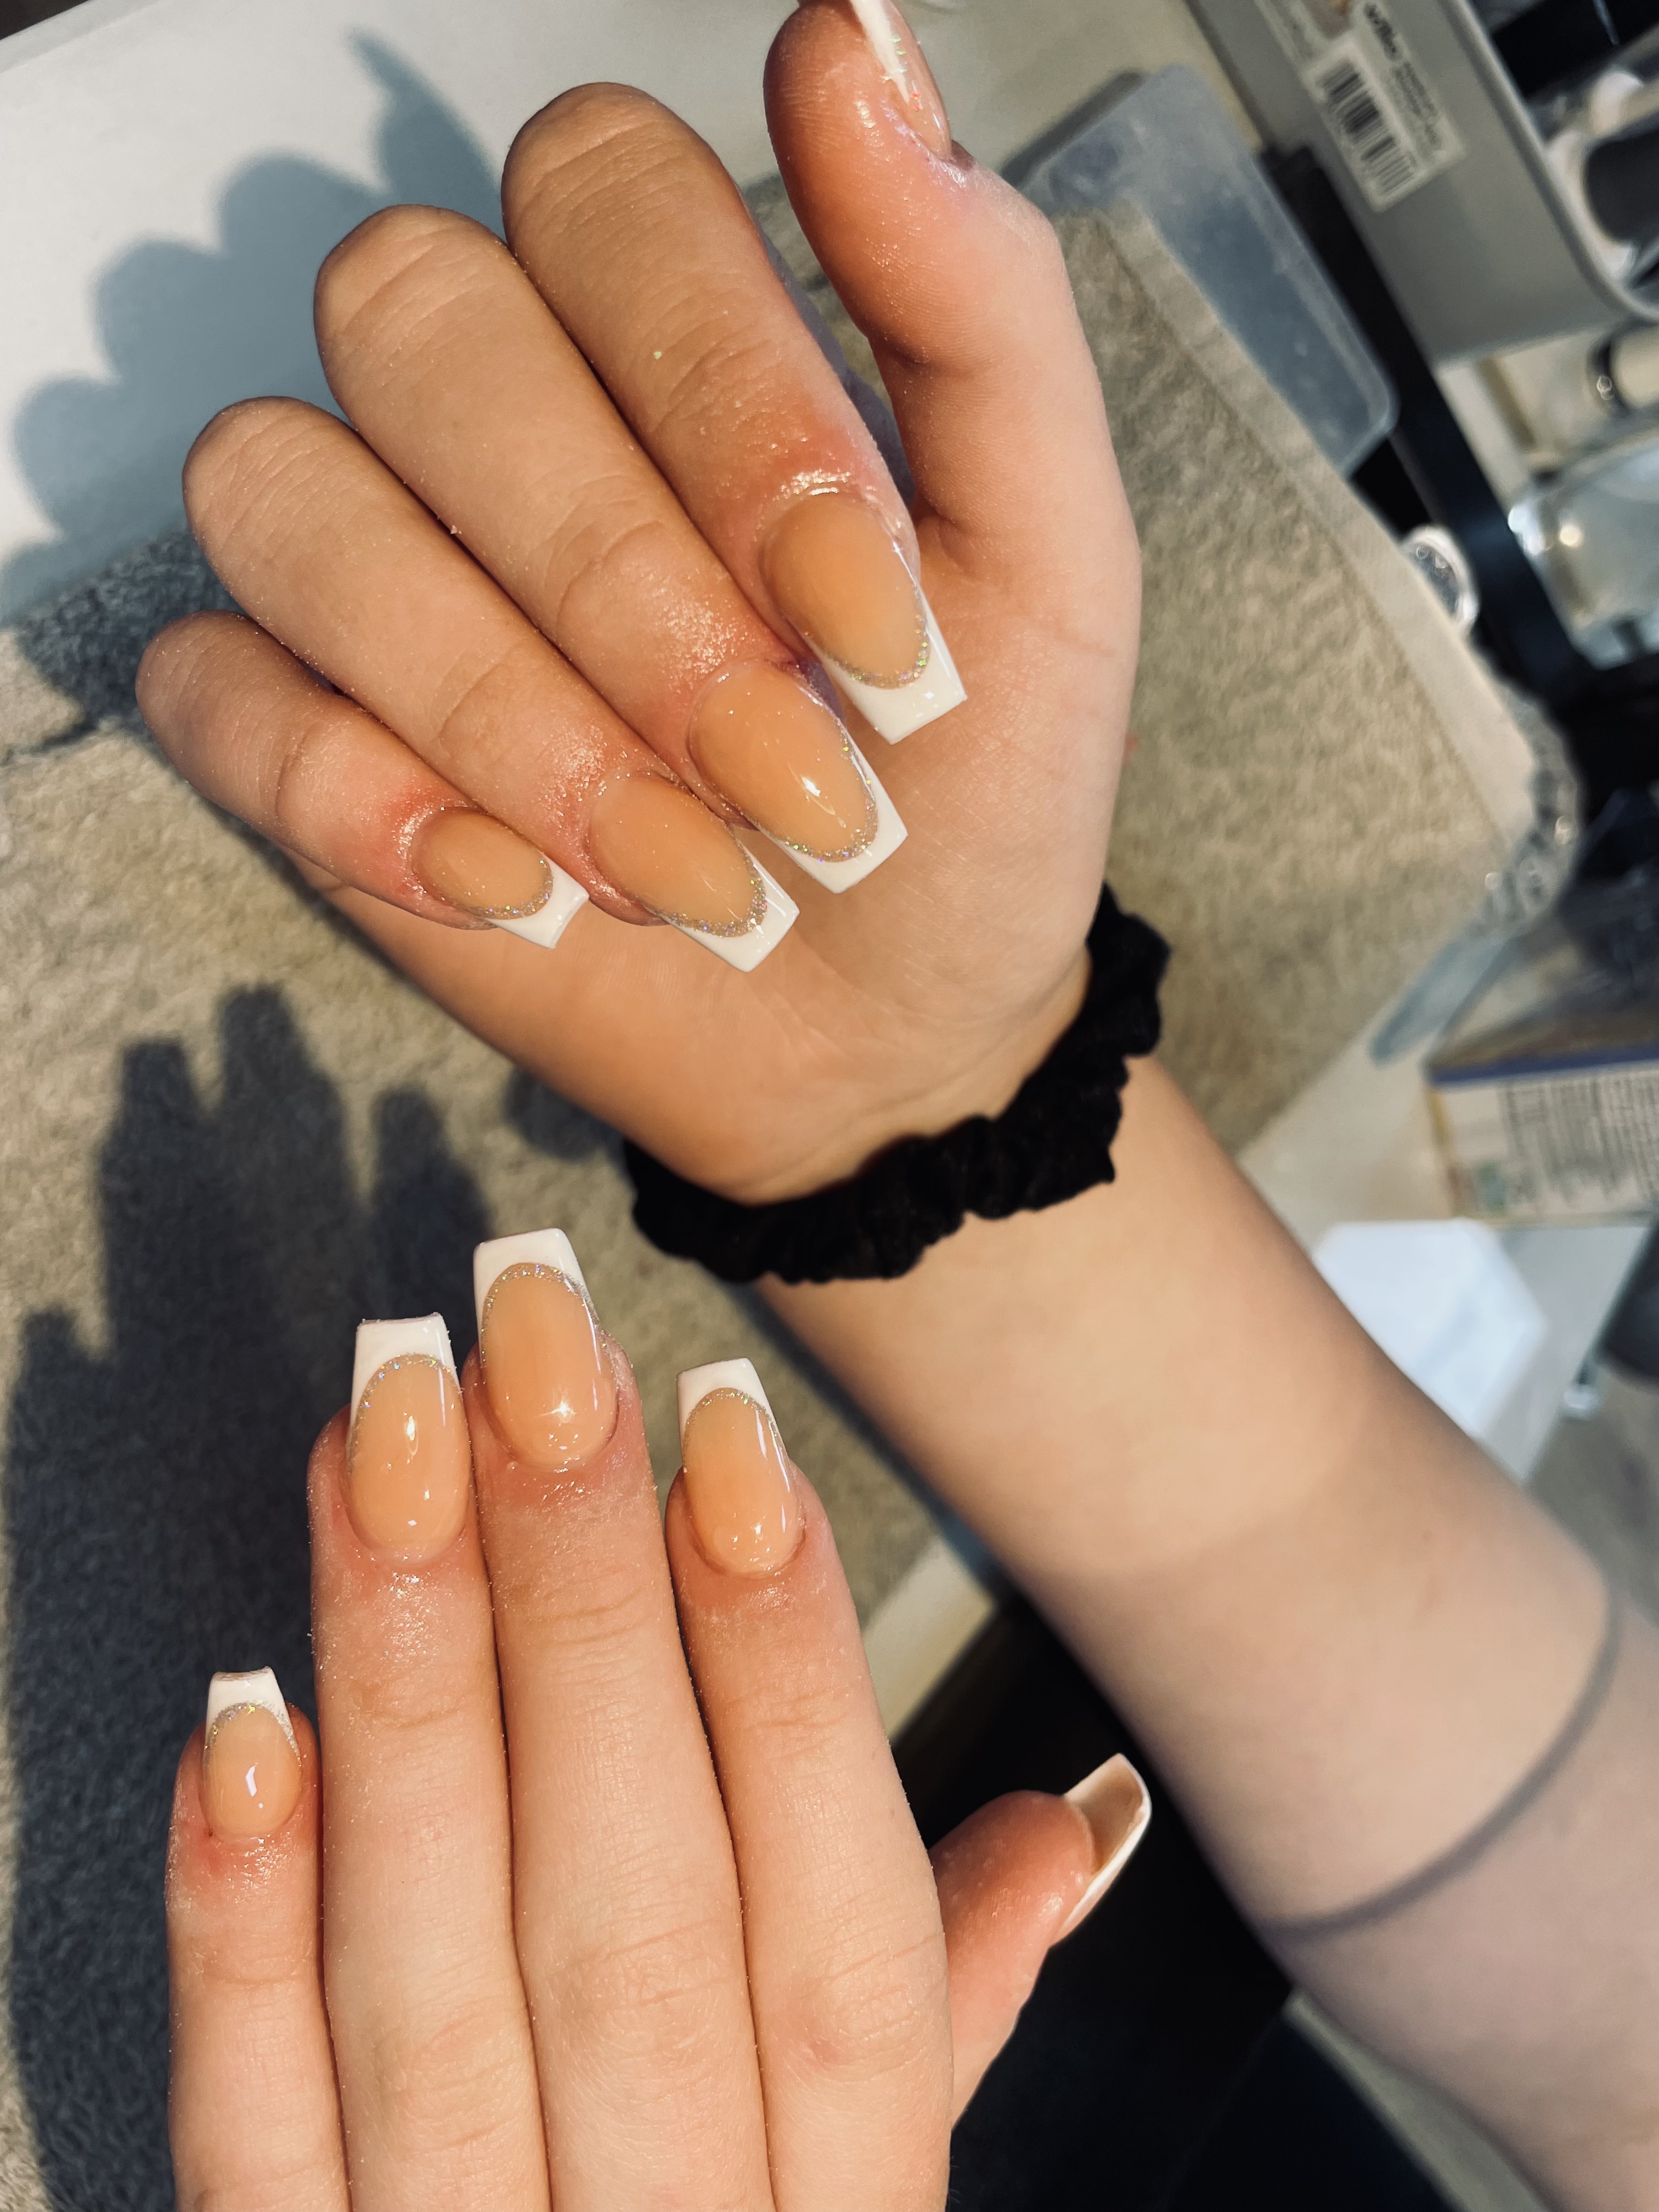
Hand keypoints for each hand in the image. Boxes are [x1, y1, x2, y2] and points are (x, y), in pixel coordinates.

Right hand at [137, 0, 1138, 1203]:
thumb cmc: (966, 788)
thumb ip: (970, 300)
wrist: (890, 1028)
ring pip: (293, 496)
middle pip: (420, 321)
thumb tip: (849, 29)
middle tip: (774, 766)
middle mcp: (488, 402)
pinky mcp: (290, 726)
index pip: (597, 191)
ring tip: (674, 865)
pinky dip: (361, 798)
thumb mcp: (1043, 556)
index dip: (721, 400)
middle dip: (618, 583)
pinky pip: (218, 685)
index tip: (867, 617)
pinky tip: (512, 883)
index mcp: (664, 323)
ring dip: (503, 707)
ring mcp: (370, 558)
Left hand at [164, 1237, 1149, 2206]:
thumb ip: (945, 2017)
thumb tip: (1072, 1822)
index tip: (722, 1434)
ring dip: (410, 1679)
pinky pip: (251, 2133)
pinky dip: (239, 1924)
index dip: (784, 1660)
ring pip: (441, 1962)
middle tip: (528, 1344)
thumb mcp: (868, 2206)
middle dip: (582, 1592)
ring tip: (381, 1436)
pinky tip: (233, 1717)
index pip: (827, 1905)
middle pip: (634, 1891)